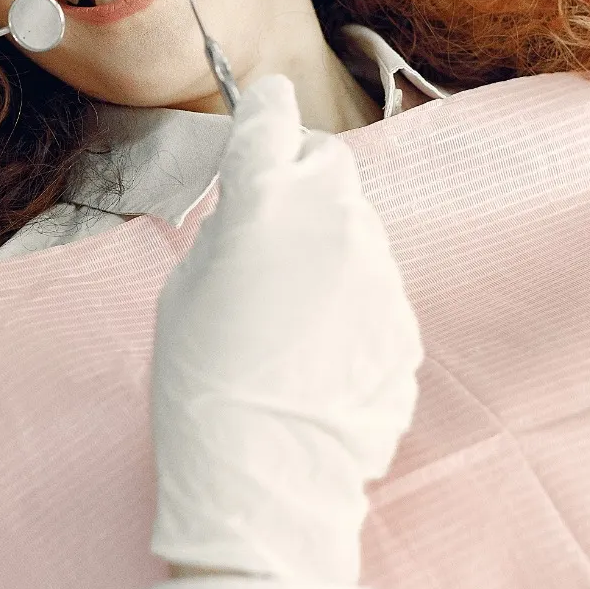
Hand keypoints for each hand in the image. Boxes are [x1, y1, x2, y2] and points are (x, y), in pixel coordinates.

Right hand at [149, 75, 422, 584]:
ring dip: (326, 252)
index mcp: (265, 198)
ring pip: (356, 232)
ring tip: (286, 320)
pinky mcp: (404, 322)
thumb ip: (227, 231)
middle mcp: (334, 219)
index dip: (263, 111)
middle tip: (267, 234)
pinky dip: (349, 308)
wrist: (263, 478)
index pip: (271, 116)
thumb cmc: (201, 382)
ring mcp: (379, 271)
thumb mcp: (185, 288)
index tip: (262, 111)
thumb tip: (250, 210)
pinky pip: (374, 292)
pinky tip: (315, 357)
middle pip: (328, 166)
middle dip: (300, 184)